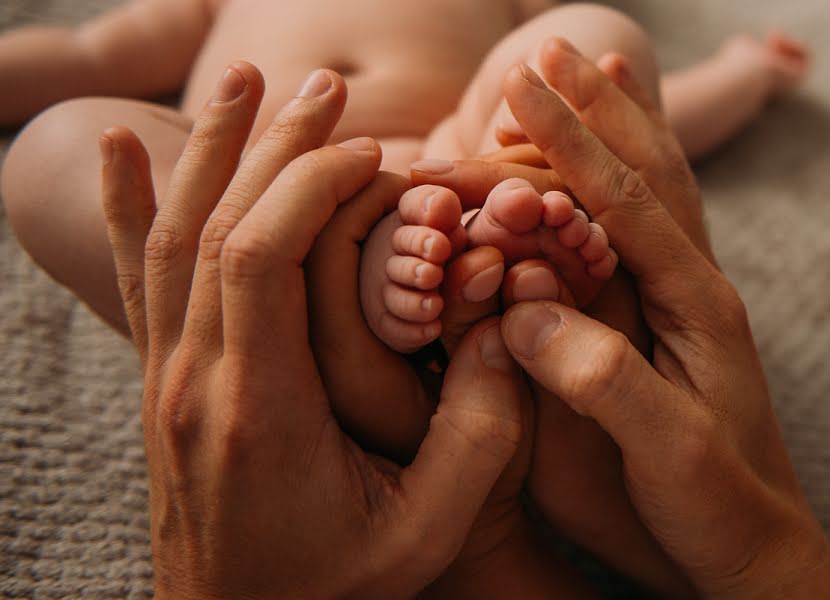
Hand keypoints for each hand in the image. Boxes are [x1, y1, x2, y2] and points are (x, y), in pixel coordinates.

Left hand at [100, 63, 523, 598]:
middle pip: (216, 228)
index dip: (312, 189)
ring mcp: (169, 380)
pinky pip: (137, 277)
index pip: (261, 259)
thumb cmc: (337, 587)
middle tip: (323, 89)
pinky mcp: (165, 383)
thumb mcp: (426, 532)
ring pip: (172, 238)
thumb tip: (506, 332)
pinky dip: (129, 205)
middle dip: (271, 147)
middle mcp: (197, 382)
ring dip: (211, 153)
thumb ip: (477, 438)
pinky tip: (123, 148)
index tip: (372, 157)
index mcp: (261, 411)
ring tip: (248, 88)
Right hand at [415, 38, 698, 595]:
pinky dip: (623, 180)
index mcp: (695, 303)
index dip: (571, 141)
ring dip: (617, 126)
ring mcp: (683, 299)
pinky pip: (644, 234)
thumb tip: (522, 311)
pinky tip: (605, 167)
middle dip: (595, 108)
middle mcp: (694, 285)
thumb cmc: (713, 505)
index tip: (523, 86)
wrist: (755, 547)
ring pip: (654, 191)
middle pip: (646, 173)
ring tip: (592, 70)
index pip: (624, 201)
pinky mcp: (666, 320)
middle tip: (550, 49)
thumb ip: (602, 377)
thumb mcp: (666, 452)